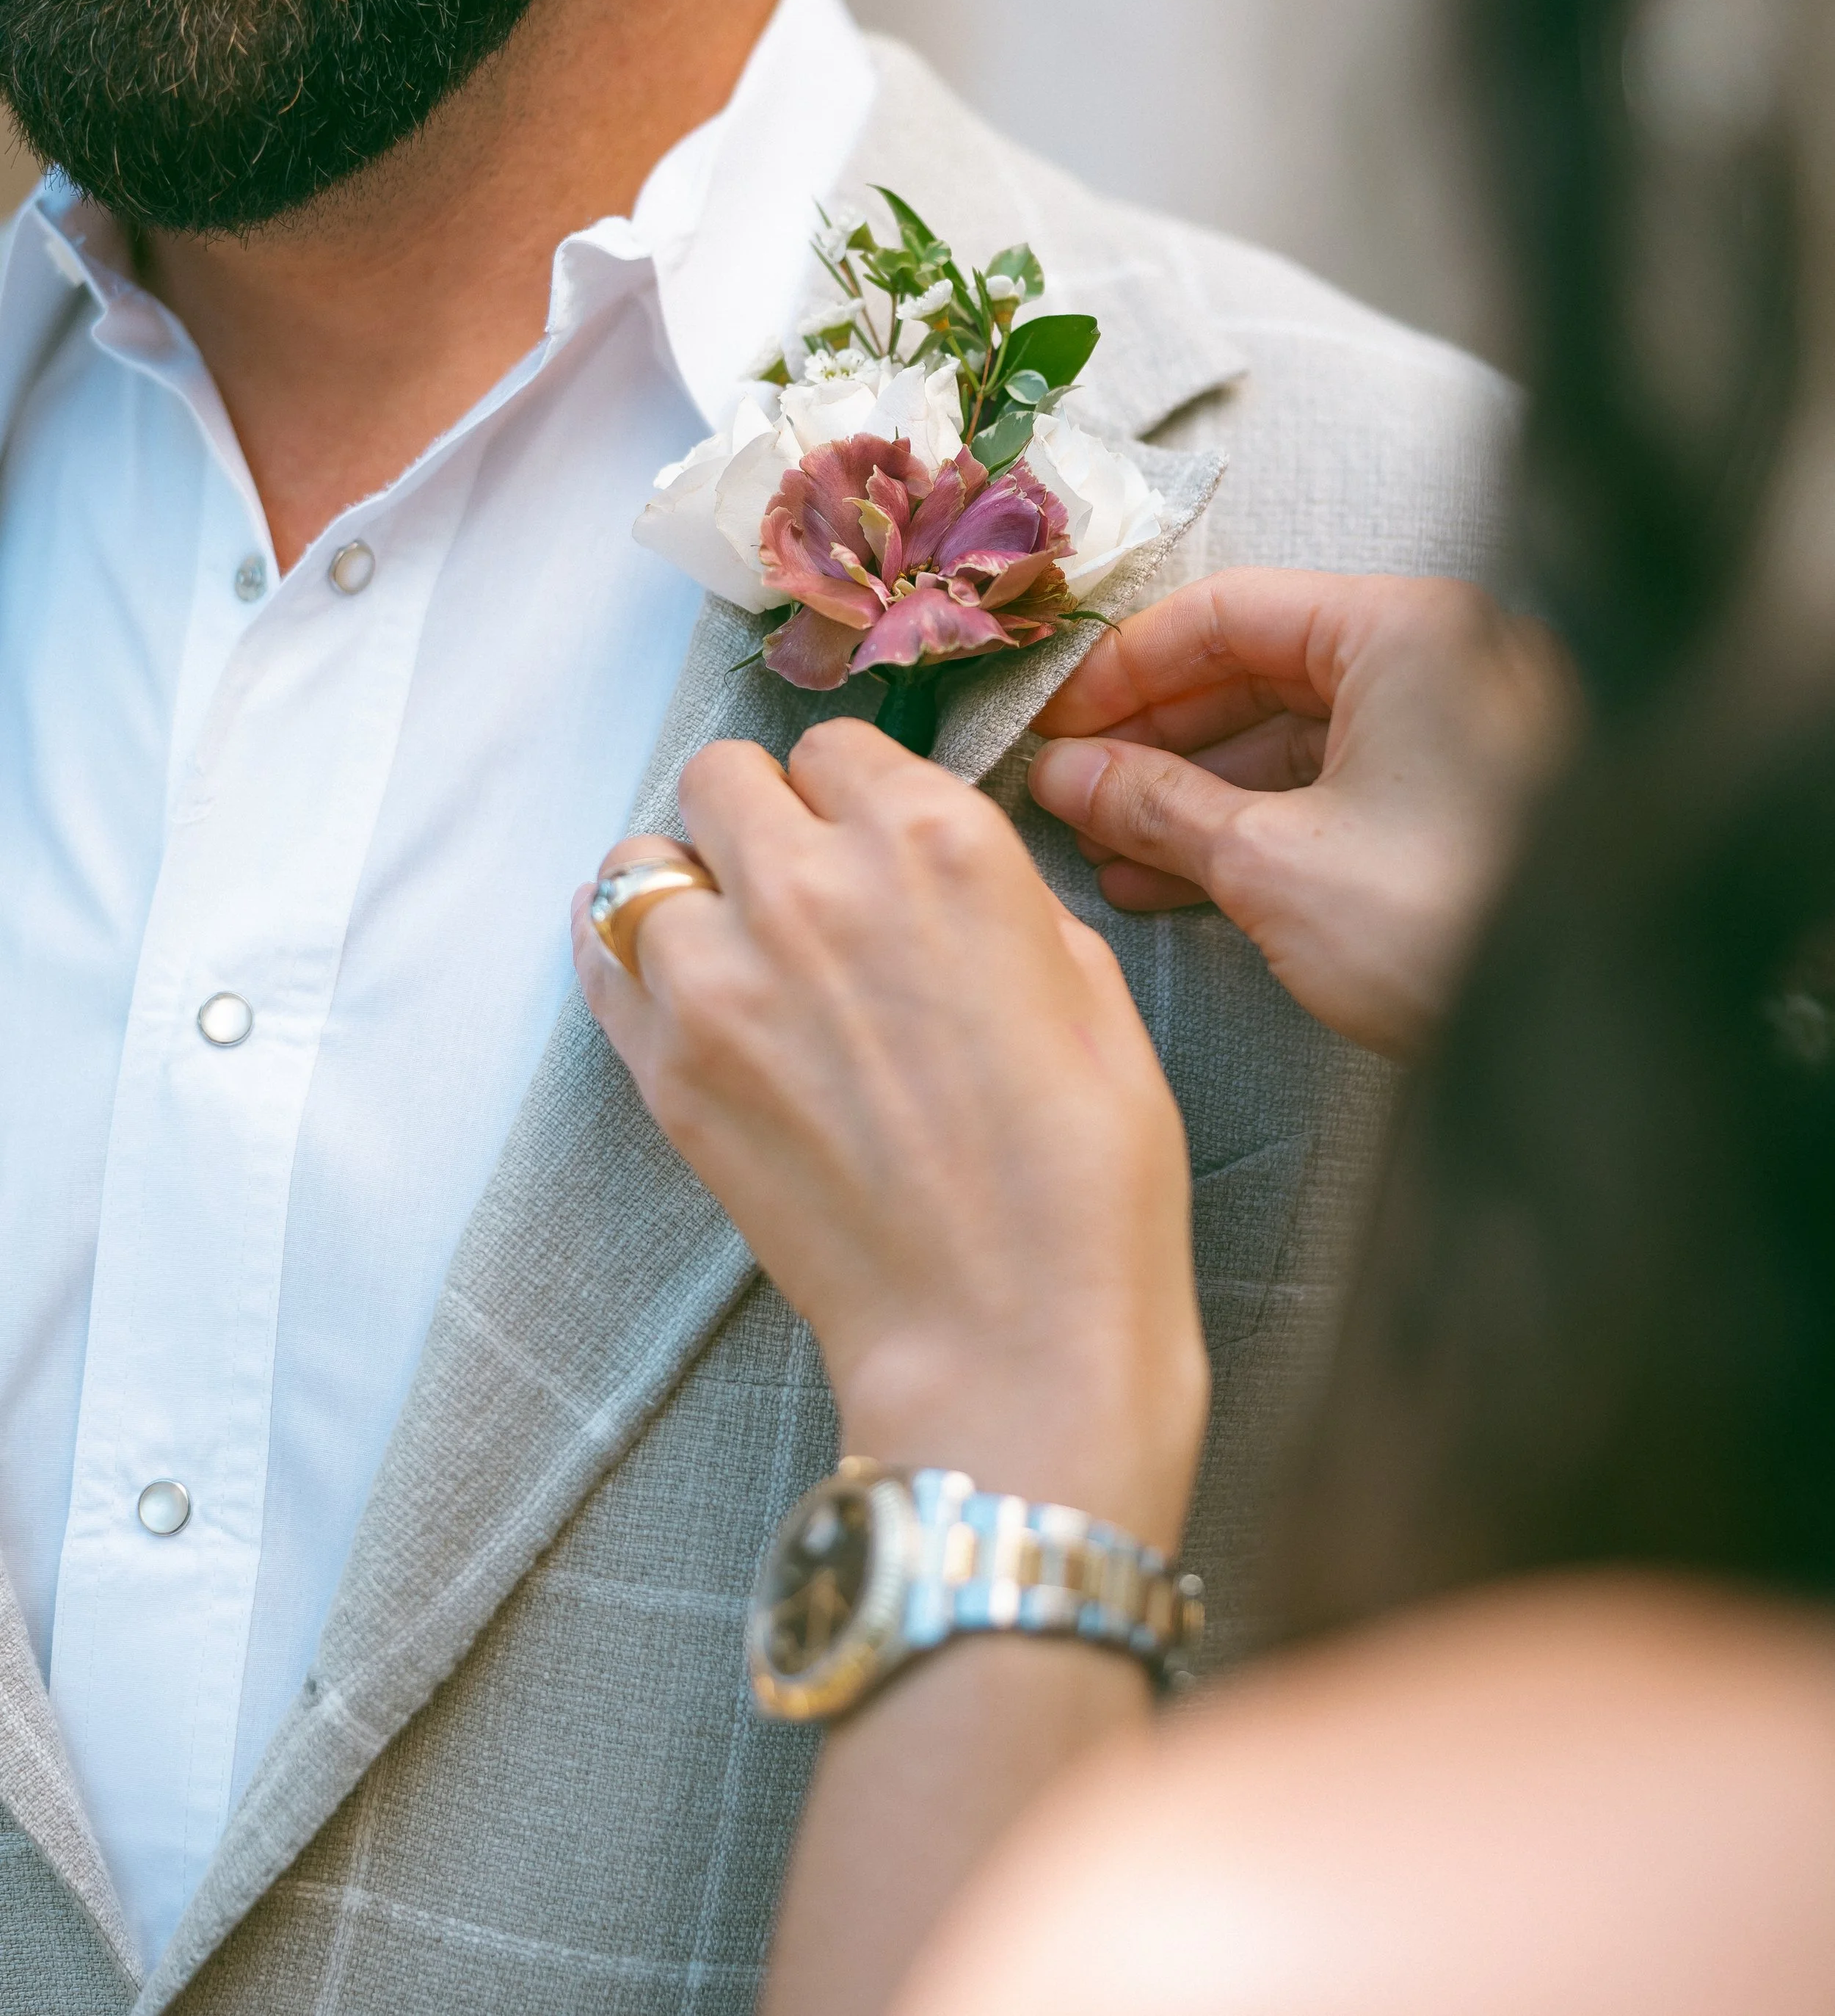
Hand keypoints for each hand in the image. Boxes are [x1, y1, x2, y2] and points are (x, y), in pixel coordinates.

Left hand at [572, 722, 1207, 1552]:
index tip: (865, 840)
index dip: (854, 794)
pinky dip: (627, 956)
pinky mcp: (666, 1065)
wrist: (1007, 1333)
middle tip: (796, 886)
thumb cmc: (1084, 1173)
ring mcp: (723, 974)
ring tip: (733, 947)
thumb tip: (930, 873)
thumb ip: (993, 891)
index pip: (840, 746)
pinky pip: (599, 954)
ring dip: (686, 886)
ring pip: (642, 858)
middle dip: (759, 817)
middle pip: (724, 775)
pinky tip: (680, 989)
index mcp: (937, 841)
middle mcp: (815, 881)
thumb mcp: (1086, 982)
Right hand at [1028, 571, 1575, 1063]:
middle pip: (1252, 671)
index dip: (1121, 670)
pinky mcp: (1453, 806)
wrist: (1583, 1037)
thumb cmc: (1453, 924)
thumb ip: (1158, 807)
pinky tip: (1167, 878)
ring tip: (1101, 846)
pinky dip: (1247, 830)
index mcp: (1402, 630)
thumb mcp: (1272, 862)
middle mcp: (1435, 661)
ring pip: (1285, 740)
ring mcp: (1450, 734)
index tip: (1051, 722)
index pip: (1223, 613)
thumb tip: (1067, 777)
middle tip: (1064, 788)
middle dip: (1149, 741)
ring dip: (1187, 796)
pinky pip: (1326, 792)